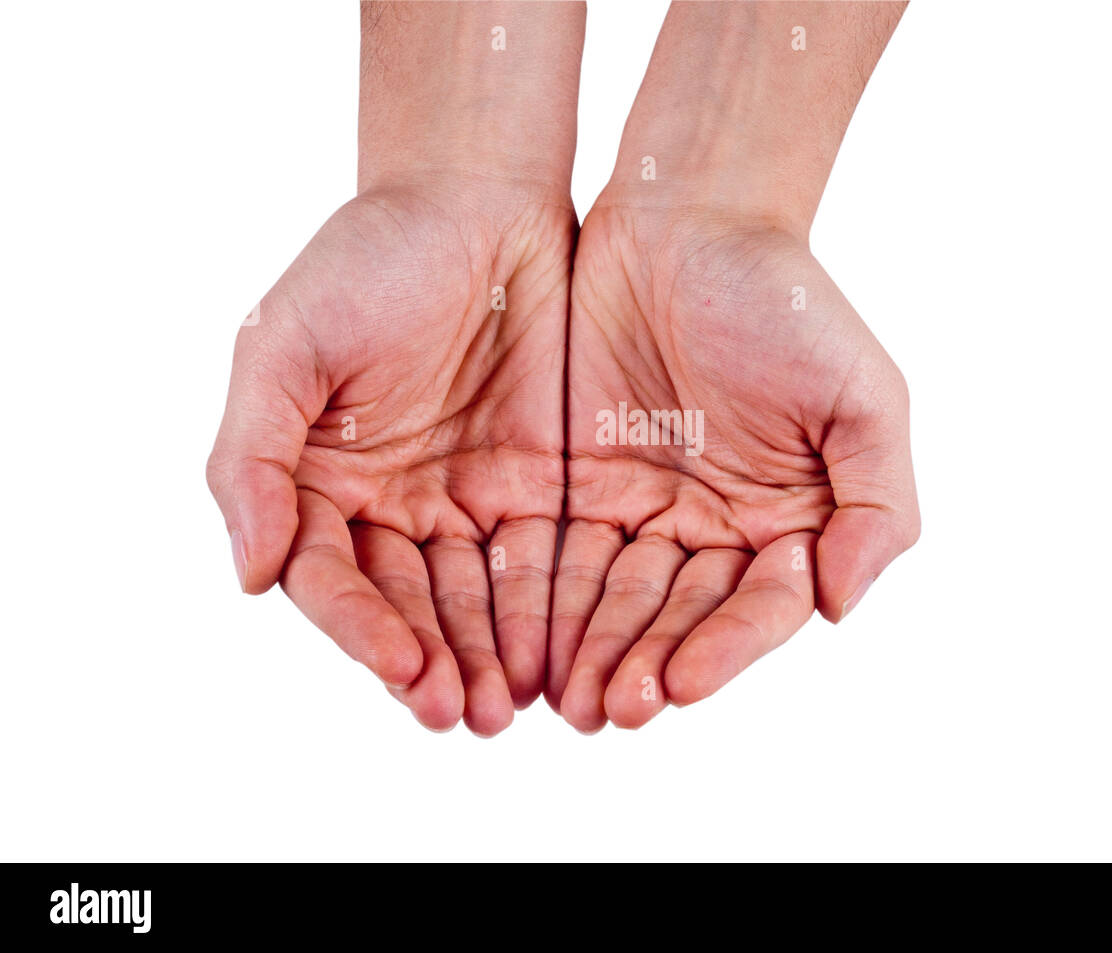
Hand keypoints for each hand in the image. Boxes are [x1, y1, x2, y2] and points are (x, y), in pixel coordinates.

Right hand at [207, 182, 571, 734]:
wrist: (479, 200)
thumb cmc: (368, 260)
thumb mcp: (284, 345)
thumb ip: (253, 458)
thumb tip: (248, 576)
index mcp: (319, 485)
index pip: (333, 578)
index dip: (363, 629)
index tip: (402, 669)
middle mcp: (391, 507)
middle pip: (408, 604)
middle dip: (435, 663)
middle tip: (463, 717)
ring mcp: (467, 500)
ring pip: (476, 599)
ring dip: (491, 656)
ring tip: (511, 709)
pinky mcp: (541, 485)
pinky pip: (544, 560)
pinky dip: (548, 611)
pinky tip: (562, 654)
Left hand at [549, 200, 919, 729]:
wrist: (688, 218)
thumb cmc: (788, 298)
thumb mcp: (862, 397)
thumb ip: (875, 507)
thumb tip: (840, 606)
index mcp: (789, 523)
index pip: (759, 607)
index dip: (725, 649)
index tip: (684, 685)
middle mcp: (717, 531)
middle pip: (680, 616)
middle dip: (646, 664)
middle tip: (609, 713)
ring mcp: (645, 510)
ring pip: (615, 598)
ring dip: (592, 651)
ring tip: (566, 702)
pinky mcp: (577, 484)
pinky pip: (558, 552)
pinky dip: (543, 601)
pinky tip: (523, 645)